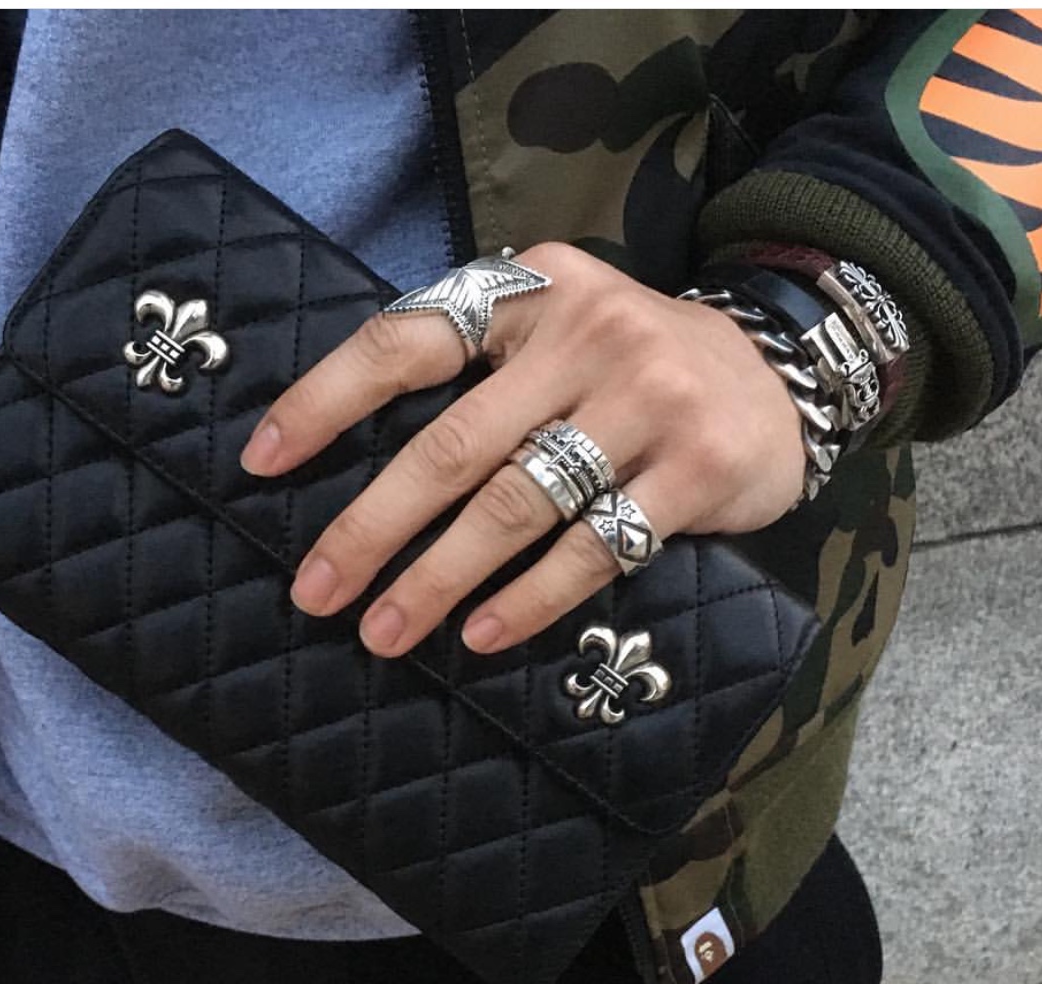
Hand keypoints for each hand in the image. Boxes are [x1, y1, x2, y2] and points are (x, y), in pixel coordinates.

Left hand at [240, 242, 804, 657]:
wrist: (781, 368)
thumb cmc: (633, 367)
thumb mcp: (555, 334)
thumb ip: (476, 376)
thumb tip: (359, 464)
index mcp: (532, 292)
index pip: (407, 340)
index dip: (326, 401)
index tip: (261, 463)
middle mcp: (587, 334)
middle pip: (452, 445)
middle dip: (371, 527)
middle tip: (315, 591)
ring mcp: (648, 399)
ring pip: (516, 504)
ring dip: (438, 579)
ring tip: (383, 632)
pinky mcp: (697, 468)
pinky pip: (594, 548)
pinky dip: (529, 598)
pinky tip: (481, 634)